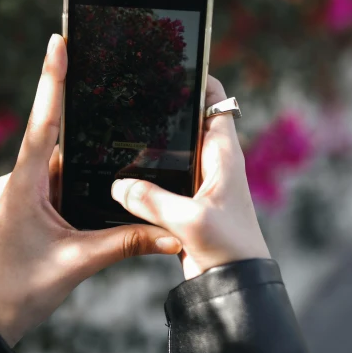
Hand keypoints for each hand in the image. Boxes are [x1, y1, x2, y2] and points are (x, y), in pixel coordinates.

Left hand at [0, 35, 181, 345]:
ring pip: (55, 166)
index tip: (58, 42)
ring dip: (80, 160)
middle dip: (80, 118)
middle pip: (54, 140)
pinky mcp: (22, 210)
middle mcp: (16, 182)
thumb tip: (170, 235)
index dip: (51, 79)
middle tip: (106, 84)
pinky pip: (52, 185)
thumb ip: (125, 243)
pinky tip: (96, 182)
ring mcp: (17, 196)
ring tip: (113, 138)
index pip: (42, 123)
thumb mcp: (78, 263)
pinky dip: (73, 181)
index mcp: (22, 185)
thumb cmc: (20, 291)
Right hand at [111, 76, 269, 279]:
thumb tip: (118, 184)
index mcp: (222, 155)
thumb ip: (152, 200)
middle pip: (187, 120)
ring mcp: (197, 182)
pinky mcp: (184, 203)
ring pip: (170, 150)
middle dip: (164, 107)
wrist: (234, 288)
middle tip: (130, 92)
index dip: (197, 79)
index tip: (168, 64)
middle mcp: (211, 162)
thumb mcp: (189, 221)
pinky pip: (160, 178)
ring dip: (150, 143)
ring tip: (117, 127)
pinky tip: (118, 174)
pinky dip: (143, 173)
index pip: (215, 101)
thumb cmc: (229, 250)